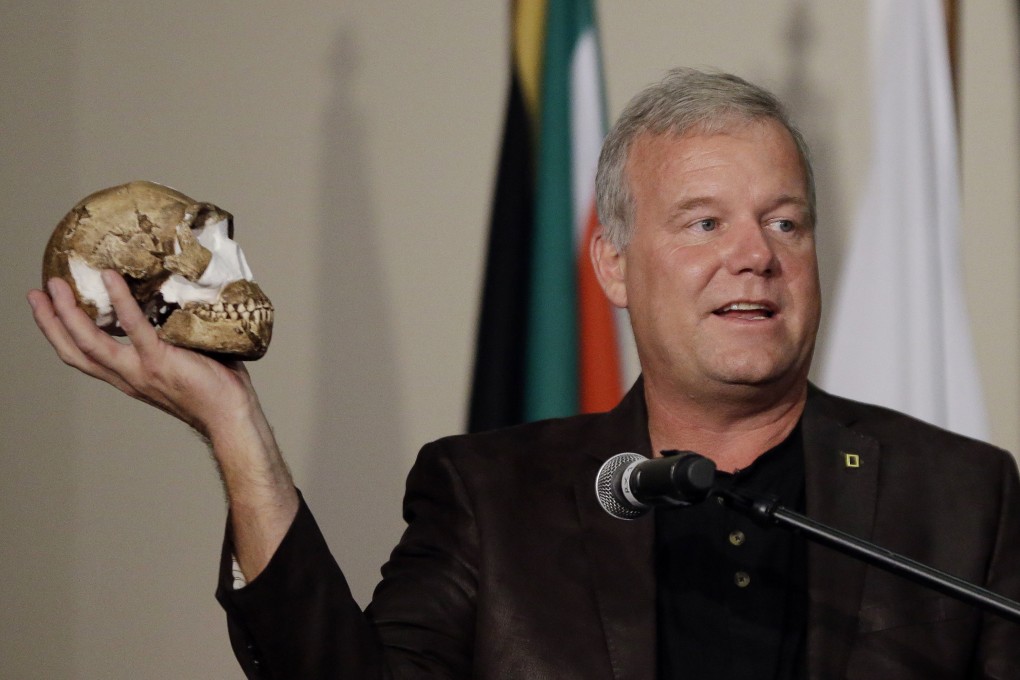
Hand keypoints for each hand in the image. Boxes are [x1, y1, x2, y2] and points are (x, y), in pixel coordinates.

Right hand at [28, 271, 250, 436]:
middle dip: (51, 321)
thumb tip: (174, 300)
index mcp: (129, 378)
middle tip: (39, 291)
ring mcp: (140, 370)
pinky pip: (133, 327)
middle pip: (75, 350)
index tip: (47, 308)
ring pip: (89, 342)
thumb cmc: (216, 388)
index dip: (61, 333)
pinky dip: (120, 301)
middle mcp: (127, 377)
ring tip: (57, 284)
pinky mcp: (159, 361)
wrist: (231, 416)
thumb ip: (169, 337)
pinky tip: (111, 279)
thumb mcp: (181, 360)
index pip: (84, 357)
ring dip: (68, 312)